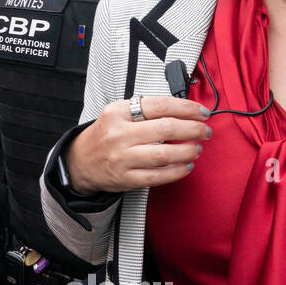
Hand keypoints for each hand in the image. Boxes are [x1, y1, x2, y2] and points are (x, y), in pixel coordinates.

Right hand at [65, 95, 210, 195]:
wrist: (80, 161)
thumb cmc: (106, 135)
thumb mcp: (118, 114)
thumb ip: (146, 110)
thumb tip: (186, 111)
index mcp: (117, 113)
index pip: (160, 106)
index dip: (187, 108)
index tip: (202, 112)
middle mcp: (118, 134)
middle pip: (166, 129)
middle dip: (193, 129)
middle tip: (205, 131)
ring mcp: (121, 158)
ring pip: (164, 155)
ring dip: (187, 151)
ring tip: (196, 148)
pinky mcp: (125, 178)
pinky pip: (158, 177)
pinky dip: (177, 171)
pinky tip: (186, 166)